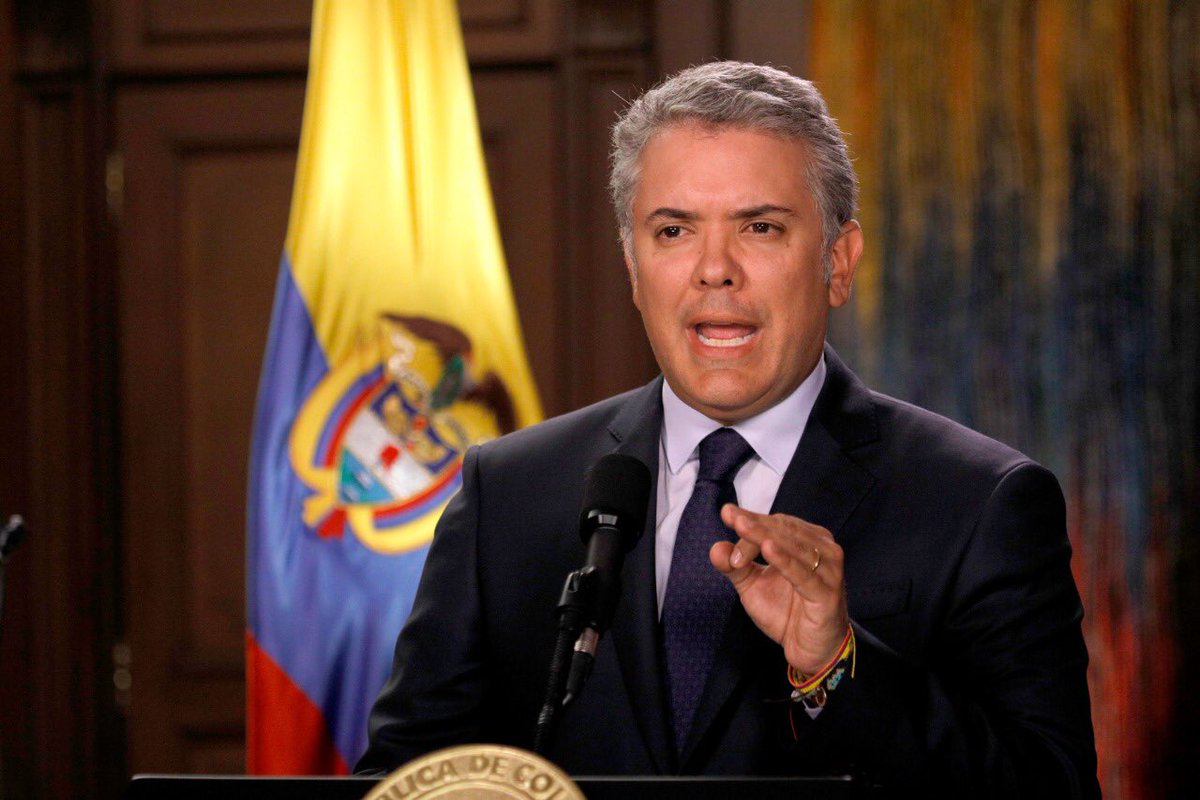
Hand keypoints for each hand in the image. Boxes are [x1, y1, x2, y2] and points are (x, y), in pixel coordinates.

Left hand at [710, 504, 849, 673]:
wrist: (809, 649)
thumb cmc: (786, 612)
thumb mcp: (753, 586)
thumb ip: (735, 565)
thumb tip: (715, 547)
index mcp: (807, 541)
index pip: (776, 524)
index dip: (751, 518)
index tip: (727, 513)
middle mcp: (823, 550)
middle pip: (784, 531)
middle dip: (755, 527)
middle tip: (733, 521)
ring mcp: (828, 571)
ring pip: (793, 547)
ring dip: (764, 538)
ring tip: (742, 528)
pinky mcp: (827, 593)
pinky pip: (804, 575)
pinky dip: (785, 561)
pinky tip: (768, 550)